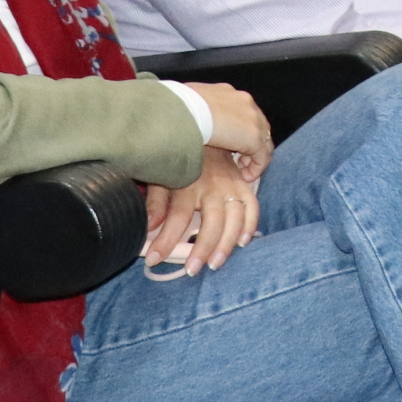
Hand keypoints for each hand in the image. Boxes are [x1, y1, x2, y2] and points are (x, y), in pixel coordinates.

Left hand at [141, 149, 260, 274]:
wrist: (205, 130)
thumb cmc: (181, 160)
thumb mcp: (162, 176)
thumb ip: (155, 203)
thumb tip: (148, 227)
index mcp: (188, 184)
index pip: (176, 218)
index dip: (165, 241)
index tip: (153, 259)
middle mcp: (212, 186)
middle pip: (211, 223)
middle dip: (202, 249)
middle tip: (192, 270)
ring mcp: (231, 185)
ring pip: (234, 219)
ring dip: (226, 244)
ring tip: (216, 264)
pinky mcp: (244, 184)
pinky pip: (253, 207)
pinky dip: (250, 226)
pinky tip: (242, 243)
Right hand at [184, 81, 271, 180]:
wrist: (185, 112)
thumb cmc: (177, 108)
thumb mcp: (186, 104)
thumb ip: (192, 110)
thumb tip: (182, 115)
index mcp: (228, 92)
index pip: (241, 111)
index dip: (239, 128)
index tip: (231, 141)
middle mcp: (244, 102)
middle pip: (257, 124)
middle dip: (250, 142)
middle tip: (241, 157)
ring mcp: (252, 119)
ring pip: (263, 140)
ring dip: (254, 156)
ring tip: (244, 169)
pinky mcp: (254, 137)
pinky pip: (262, 156)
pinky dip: (256, 167)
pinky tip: (246, 176)